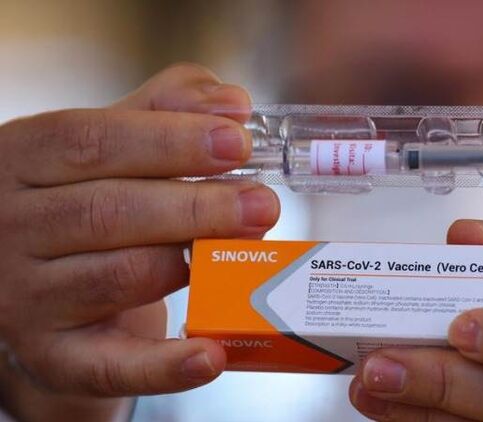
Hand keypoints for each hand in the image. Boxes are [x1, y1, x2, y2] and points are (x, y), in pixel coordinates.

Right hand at [0, 63, 278, 412]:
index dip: (169, 140)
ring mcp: (25, 297)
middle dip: (195, 207)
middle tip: (262, 203)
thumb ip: (167, 108)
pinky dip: (165, 365)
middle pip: (107, 212)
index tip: (237, 142)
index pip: (91, 141)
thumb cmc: (90, 198)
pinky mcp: (53, 354)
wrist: (47, 279)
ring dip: (192, 264)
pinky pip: (111, 366)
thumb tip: (230, 103)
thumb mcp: (114, 141)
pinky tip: (212, 354)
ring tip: (249, 249)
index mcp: (23, 160)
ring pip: (116, 278)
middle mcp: (10, 228)